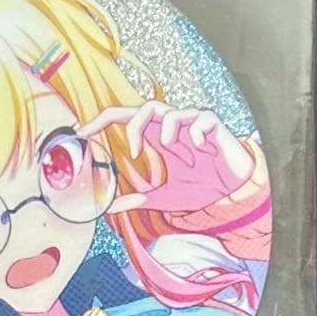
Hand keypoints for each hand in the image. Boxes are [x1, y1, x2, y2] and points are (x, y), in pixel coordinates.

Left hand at [77, 100, 253, 213]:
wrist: (235, 189)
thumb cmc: (201, 185)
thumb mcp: (166, 197)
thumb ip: (139, 199)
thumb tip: (111, 208)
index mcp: (156, 137)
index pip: (124, 118)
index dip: (101, 120)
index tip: (81, 131)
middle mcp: (171, 126)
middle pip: (144, 107)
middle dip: (133, 125)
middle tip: (132, 152)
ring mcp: (192, 122)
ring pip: (169, 111)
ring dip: (166, 132)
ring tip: (175, 153)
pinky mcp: (213, 124)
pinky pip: (199, 118)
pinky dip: (195, 133)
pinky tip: (200, 150)